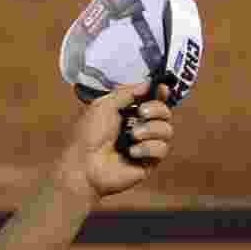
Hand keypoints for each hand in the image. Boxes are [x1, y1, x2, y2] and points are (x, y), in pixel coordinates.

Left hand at [56, 81, 174, 202]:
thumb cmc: (88, 136)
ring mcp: (145, 146)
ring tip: (133, 135)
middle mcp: (140, 128)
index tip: (160, 89)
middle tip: (141, 112)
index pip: (155, 100)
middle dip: (157, 109)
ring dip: (152, 129)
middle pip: (165, 113)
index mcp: (130, 113)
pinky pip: (161, 150)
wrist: (83, 165)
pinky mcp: (148, 162)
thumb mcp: (104, 106)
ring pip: (167, 131)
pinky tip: (132, 152)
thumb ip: (126, 93)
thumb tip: (147, 85)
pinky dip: (148, 148)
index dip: (160, 93)